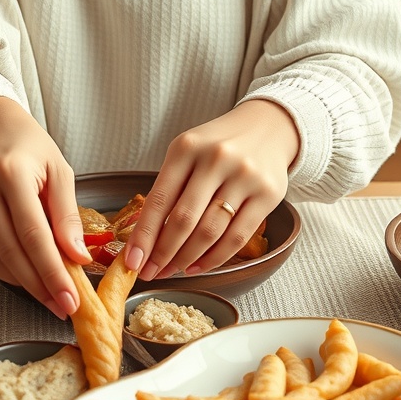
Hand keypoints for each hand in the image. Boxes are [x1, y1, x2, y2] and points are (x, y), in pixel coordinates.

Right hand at [0, 97, 87, 317]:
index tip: (69, 299)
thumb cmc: (28, 150)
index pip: (33, 235)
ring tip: (46, 290)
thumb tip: (76, 257)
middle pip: (10, 252)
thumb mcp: (59, 171)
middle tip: (61, 305)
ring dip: (21, 281)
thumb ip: (67, 215)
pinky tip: (19, 271)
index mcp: (11, 172)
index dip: (52, 272)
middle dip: (39, 286)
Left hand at [123, 99, 298, 280]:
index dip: (144, 236)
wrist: (269, 126)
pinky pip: (237, 237)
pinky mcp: (268, 194)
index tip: (132, 262)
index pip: (159, 200)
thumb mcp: (188, 153)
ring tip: (174, 270)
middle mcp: (216, 159)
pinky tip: (199, 265)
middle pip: (184, 220)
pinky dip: (215, 258)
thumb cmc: (218, 145)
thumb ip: (169, 189)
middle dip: (163, 254)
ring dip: (187, 259)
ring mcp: (245, 176)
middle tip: (152, 273)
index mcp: (186, 148)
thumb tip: (146, 241)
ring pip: (210, 232)